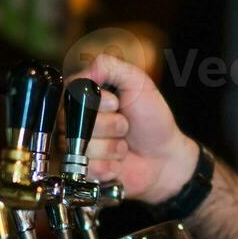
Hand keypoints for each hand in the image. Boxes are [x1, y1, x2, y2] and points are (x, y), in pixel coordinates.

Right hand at [69, 53, 198, 203]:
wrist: (165, 156)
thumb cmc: (151, 118)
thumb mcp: (137, 82)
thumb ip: (110, 67)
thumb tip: (85, 71)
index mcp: (84, 97)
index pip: (72, 94)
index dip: (98, 101)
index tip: (117, 103)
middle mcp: (75, 122)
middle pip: (74, 122)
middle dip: (109, 125)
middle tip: (125, 126)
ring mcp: (76, 148)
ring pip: (82, 147)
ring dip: (112, 147)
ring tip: (123, 145)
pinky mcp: (82, 172)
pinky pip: (87, 168)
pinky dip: (110, 165)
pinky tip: (118, 162)